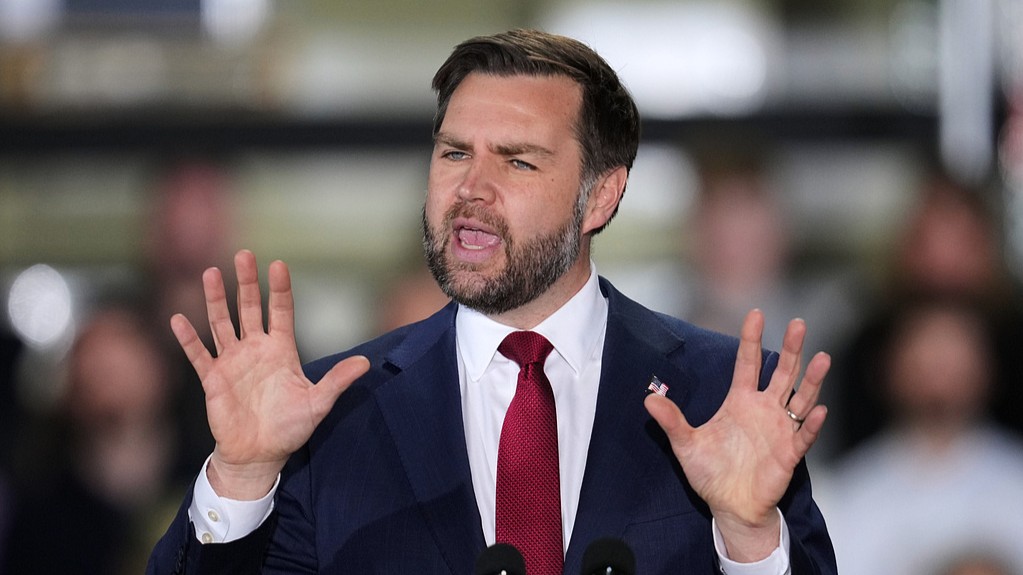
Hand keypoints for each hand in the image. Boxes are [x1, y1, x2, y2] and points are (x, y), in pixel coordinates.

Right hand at [171, 250, 369, 499]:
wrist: (260, 455)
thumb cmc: (290, 428)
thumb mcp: (318, 403)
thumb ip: (337, 381)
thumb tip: (365, 364)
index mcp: (281, 350)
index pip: (280, 311)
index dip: (278, 289)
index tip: (277, 264)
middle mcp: (256, 350)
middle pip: (249, 308)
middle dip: (245, 282)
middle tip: (243, 254)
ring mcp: (233, 362)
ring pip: (221, 323)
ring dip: (215, 300)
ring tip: (210, 272)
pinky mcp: (213, 379)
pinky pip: (198, 355)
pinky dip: (188, 338)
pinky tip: (177, 318)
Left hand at [644, 309, 829, 561]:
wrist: (729, 506)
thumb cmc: (710, 472)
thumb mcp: (685, 444)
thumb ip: (671, 420)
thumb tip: (647, 398)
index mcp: (740, 401)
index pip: (748, 363)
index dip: (751, 340)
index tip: (756, 314)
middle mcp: (764, 410)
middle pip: (782, 373)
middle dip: (791, 349)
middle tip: (798, 323)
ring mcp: (780, 430)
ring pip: (801, 398)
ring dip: (811, 380)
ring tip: (823, 357)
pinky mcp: (789, 454)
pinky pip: (804, 436)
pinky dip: (811, 424)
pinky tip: (818, 411)